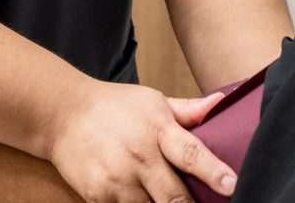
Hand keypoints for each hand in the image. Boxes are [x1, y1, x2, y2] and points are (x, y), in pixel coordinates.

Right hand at [46, 80, 235, 201]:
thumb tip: (222, 104)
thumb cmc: (115, 106)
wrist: (63, 113)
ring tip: (165, 198)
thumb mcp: (153, 100)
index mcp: (157, 129)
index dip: (213, 171)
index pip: (190, 153)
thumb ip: (188, 111)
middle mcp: (138, 157)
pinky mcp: (98, 197)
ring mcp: (116, 180)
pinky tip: (141, 198)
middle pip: (174, 197)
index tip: (232, 185)